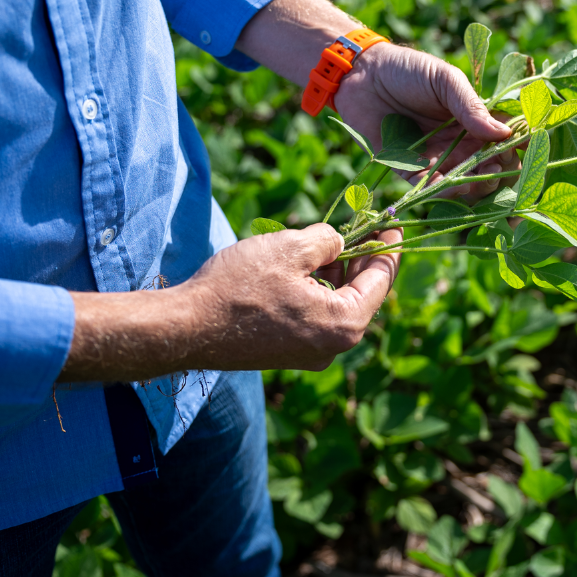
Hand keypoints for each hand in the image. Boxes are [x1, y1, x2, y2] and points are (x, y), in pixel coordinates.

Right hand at [61, 224, 401, 380]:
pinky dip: (318, 292)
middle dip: (361, 258)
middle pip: (363, 295)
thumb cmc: (238, 286)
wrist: (186, 327)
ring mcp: (311, 354)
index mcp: (345, 323)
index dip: (387, 245)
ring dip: (338, 275)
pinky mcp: (289, 354)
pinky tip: (305, 269)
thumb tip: (339, 241)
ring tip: (329, 243)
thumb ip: (328, 240)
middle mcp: (334, 346)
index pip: (382, 278)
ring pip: (338, 306)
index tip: (390, 222)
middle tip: (360, 226)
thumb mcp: (290, 248)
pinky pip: (316, 318)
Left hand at [233, 0, 519, 199]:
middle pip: (492, 169)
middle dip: (501, 172)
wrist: (361, 75)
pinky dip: (446, 193)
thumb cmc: (407, 70)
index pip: (507, 141)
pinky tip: (454, 187)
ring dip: (478, 186)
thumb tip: (505, 133)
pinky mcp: (412, 173)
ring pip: (468, 185)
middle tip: (497, 165)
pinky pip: (434, 191)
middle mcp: (462, 145)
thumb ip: (471, 106)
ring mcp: (439, 161)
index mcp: (476, 121)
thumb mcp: (445, 80)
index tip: (523, 149)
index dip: (519, 149)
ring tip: (481, 177)